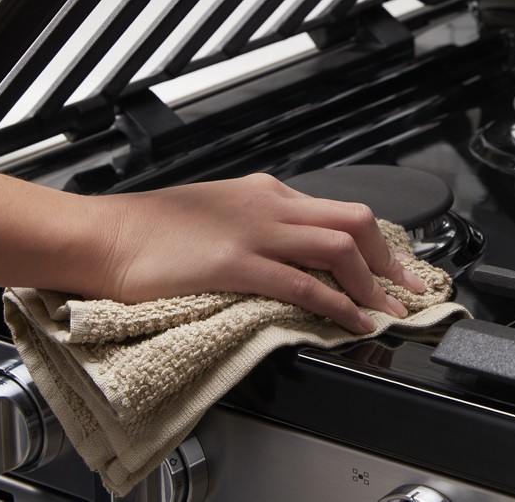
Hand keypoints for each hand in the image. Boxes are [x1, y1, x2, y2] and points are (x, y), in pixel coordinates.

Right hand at [88, 173, 428, 333]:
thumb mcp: (219, 215)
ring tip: (388, 311)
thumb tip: (291, 252)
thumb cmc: (152, 231)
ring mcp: (255, 231)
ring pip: (338, 247)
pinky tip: (352, 321)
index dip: (376, 244)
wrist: (104, 235)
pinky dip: (337, 303)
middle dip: (390, 260)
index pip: (339, 211)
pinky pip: (302, 282)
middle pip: (353, 222)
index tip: (395, 269)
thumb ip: (258, 226)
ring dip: (372, 283)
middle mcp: (270, 204)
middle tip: (410, 290)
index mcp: (267, 193)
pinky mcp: (235, 262)